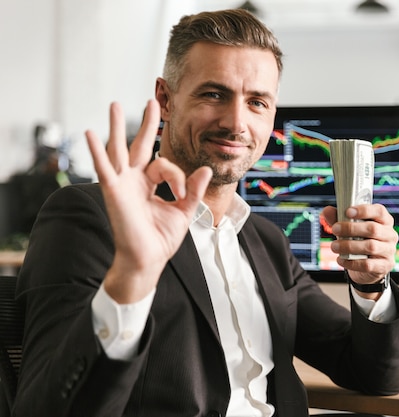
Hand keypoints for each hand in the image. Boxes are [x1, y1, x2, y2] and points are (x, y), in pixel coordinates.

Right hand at [85, 100, 211, 303]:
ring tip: (113, 104)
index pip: (164, 165)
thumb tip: (206, 169)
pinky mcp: (113, 191)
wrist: (147, 260)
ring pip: (119, 150)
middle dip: (146, 124)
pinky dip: (97, 151)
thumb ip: (194, 190)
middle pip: (140, 146)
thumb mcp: (183, 211)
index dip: (178, 177)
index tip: (183, 194)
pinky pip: (104, 168)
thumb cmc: (161, 239)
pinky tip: (90, 132)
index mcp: (150, 184)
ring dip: (116, 127)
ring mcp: (122, 184)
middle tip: (151, 101)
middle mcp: (134, 181)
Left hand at [322, 204, 397, 297]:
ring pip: (371, 247)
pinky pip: (368, 264)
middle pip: (373, 229)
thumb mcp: (349, 228)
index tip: (347, 211)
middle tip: (334, 229)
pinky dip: (352, 263)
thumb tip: (326, 211)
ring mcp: (389, 251)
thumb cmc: (359, 241)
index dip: (364, 210)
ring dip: (349, 246)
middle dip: (351, 228)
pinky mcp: (385, 266)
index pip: (379, 211)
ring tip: (334, 246)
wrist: (367, 266)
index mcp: (384, 220)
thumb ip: (339, 218)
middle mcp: (390, 234)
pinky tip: (340, 260)